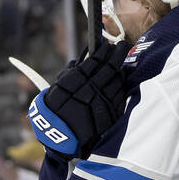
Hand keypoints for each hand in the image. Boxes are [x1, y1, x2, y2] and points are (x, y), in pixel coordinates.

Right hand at [29, 40, 128, 157]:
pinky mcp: (111, 113)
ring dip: (120, 69)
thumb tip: (87, 52)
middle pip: (111, 67)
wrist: (60, 134)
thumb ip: (74, 68)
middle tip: (122, 45)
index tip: (109, 44)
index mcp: (77, 80)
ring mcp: (103, 102)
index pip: (97, 59)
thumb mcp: (60, 85)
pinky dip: (121, 86)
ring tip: (119, 64)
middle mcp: (92, 90)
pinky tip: (120, 80)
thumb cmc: (56, 107)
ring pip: (118, 80)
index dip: (105, 49)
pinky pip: (120, 95)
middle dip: (118, 53)